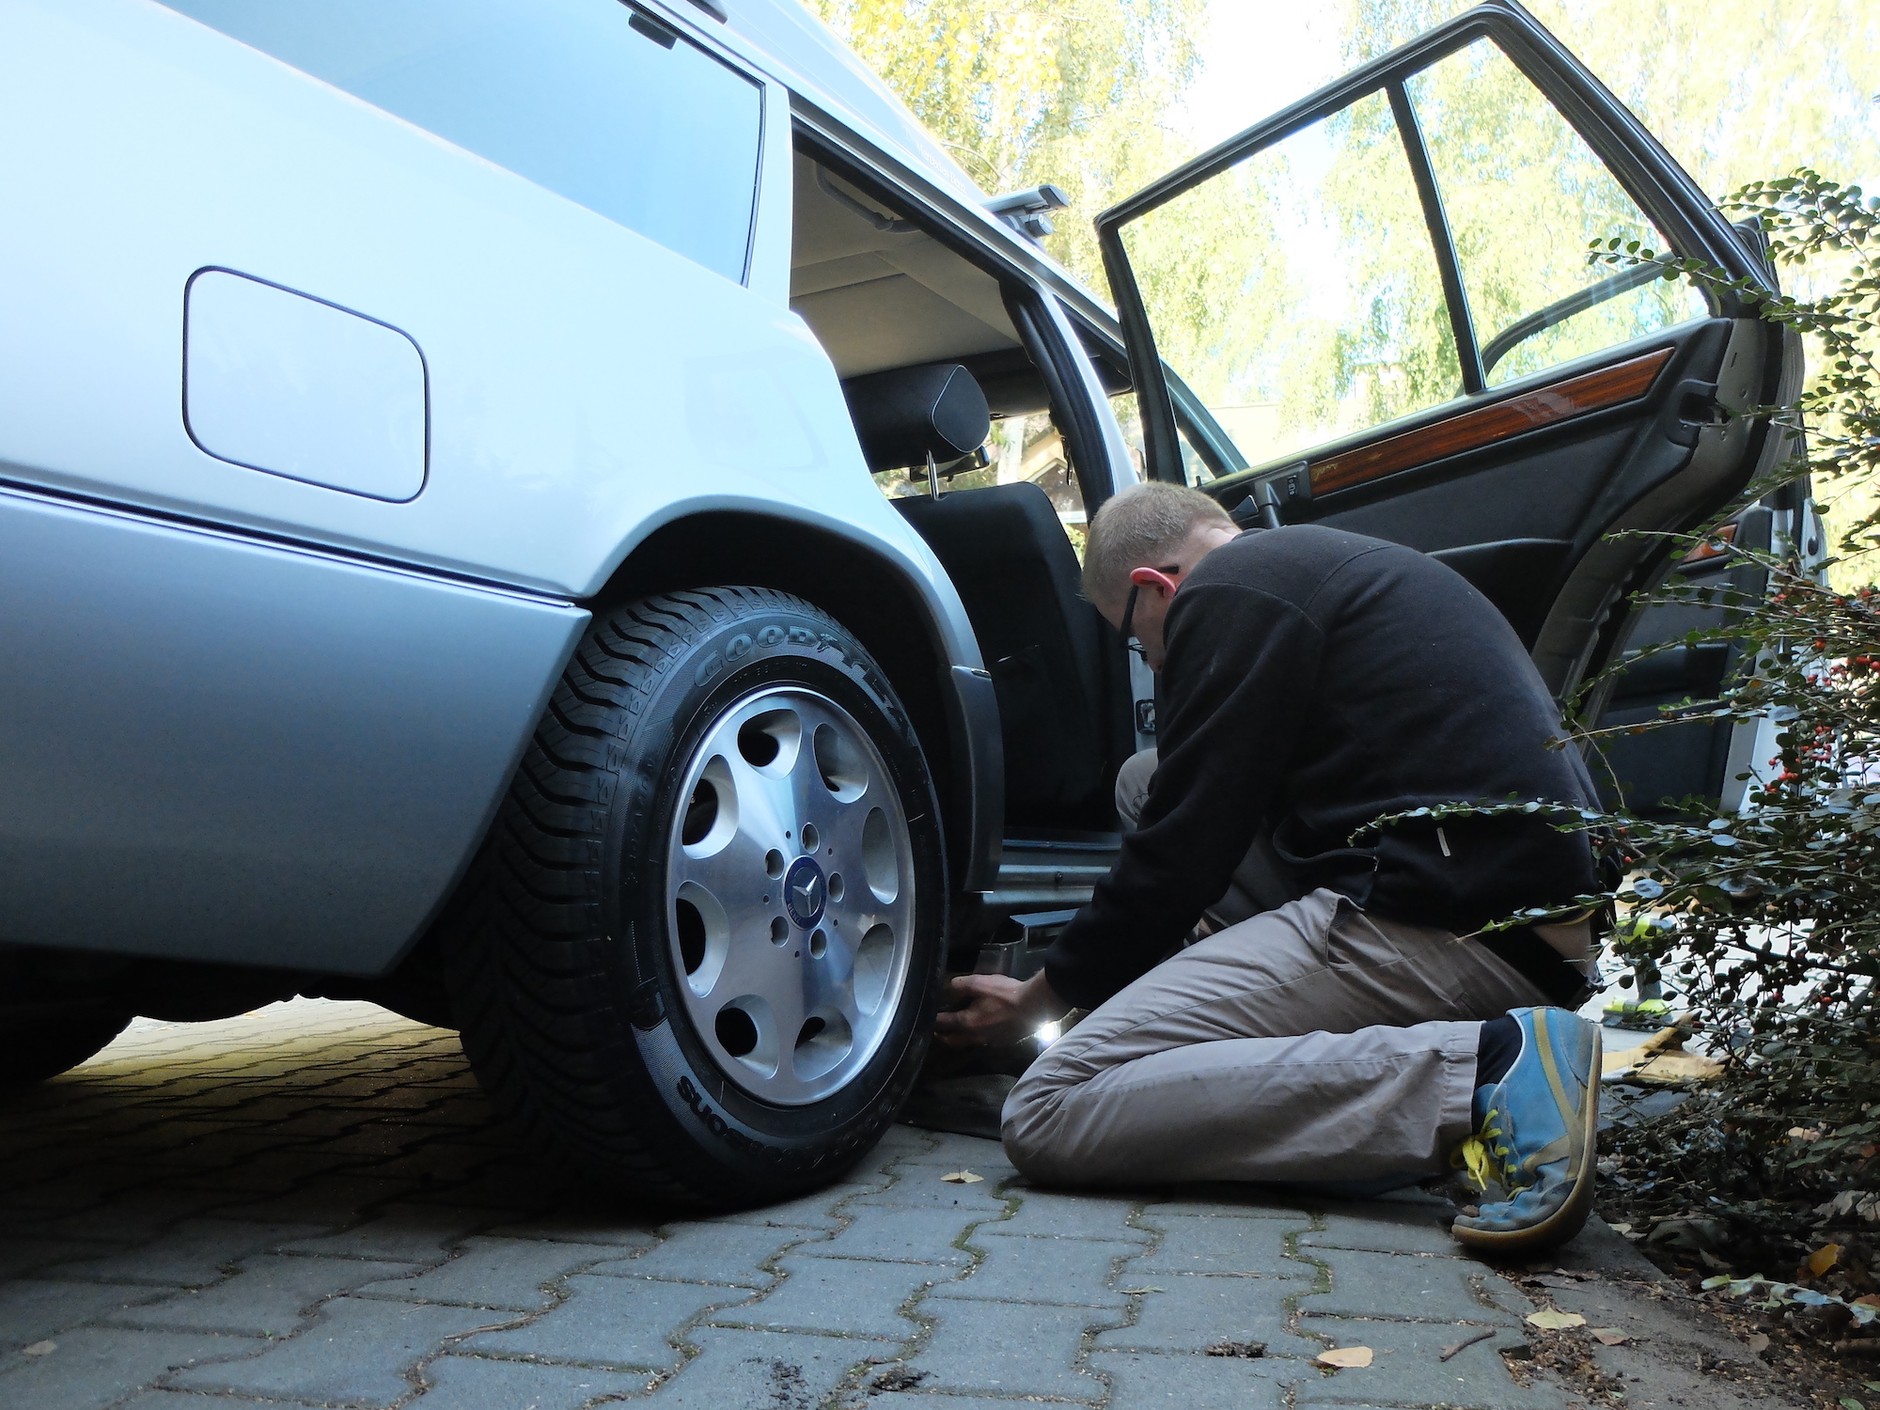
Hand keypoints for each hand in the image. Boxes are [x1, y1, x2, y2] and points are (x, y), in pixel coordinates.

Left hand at [934, 970, 1066, 1047]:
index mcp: (967, 1022)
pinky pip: (984, 1041)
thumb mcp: (980, 982)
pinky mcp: (1003, 1042)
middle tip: (938, 1032)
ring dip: (961, 1037)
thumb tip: (950, 987)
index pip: (943, 1024)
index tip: (929, 1017)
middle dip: (943, 1036)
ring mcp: (990, 1041)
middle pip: (954, 1040)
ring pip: (969, 1042)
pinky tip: (982, 1029)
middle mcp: (976, 1036)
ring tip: (958, 1030)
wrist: (1034, 1007)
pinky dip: (977, 1036)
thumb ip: (961, 985)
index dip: (934, 1020)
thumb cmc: (1006, 994)